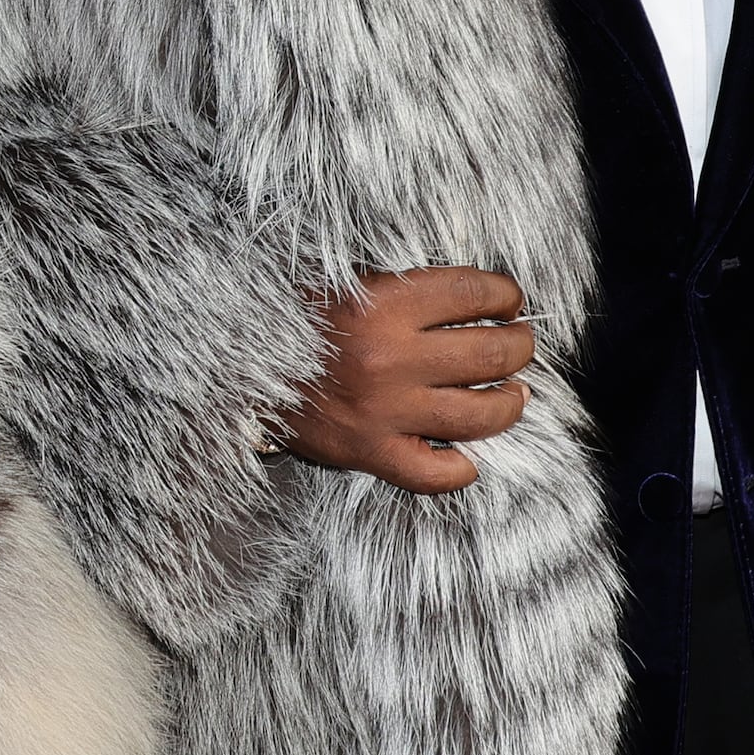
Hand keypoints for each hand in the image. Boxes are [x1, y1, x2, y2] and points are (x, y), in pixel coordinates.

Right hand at [275, 266, 535, 494]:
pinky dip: (459, 469)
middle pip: (491, 353)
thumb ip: (404, 287)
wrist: (233, 363)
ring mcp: (384, 411)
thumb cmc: (293, 315)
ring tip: (514, 394)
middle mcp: (390, 358)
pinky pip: (433, 474)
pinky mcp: (369, 452)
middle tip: (520, 343)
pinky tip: (468, 457)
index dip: (505, 294)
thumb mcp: (346, 280)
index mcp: (384, 303)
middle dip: (519, 346)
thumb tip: (473, 296)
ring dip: (509, 403)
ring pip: (479, 416)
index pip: (474, 293)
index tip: (510, 299)